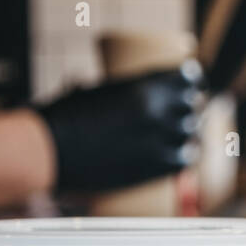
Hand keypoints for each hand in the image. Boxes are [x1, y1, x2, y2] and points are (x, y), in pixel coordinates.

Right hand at [36, 62, 201, 191]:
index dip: (194, 80)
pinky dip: (186, 156)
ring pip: (191, 134)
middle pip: (193, 106)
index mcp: (145, 86)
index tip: (193, 82)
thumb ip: (98, 90)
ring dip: (191, 132)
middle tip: (188, 110)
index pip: (187, 78)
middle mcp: (159, 112)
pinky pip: (184, 160)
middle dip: (193, 106)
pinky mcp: (157, 166)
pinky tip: (187, 153)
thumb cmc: (61, 115)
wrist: (51, 150)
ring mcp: (160, 140)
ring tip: (187, 133)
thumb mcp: (88, 91)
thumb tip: (82, 83)